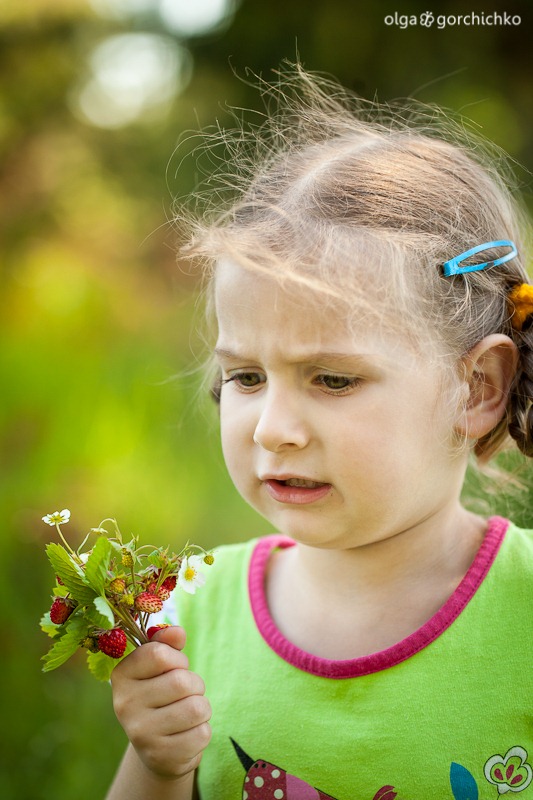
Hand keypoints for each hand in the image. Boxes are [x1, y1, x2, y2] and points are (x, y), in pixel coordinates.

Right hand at [111, 626, 211, 780]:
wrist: (157, 748)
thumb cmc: (162, 694)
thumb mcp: (161, 666)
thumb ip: (167, 643)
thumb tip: (177, 632)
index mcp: (121, 676)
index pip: (158, 654)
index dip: (177, 658)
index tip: (175, 667)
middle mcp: (125, 705)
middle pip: (181, 681)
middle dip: (195, 684)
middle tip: (185, 694)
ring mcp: (141, 733)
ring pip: (196, 708)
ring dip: (202, 707)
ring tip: (187, 713)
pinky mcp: (161, 756)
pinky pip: (202, 734)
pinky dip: (202, 731)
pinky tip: (186, 734)